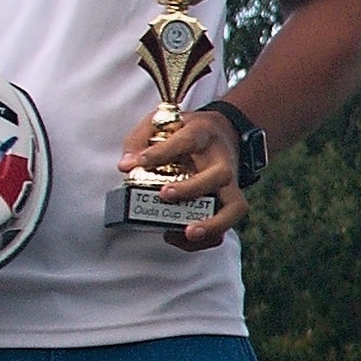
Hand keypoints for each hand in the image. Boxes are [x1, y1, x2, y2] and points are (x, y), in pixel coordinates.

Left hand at [125, 109, 250, 252]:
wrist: (224, 133)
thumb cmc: (187, 131)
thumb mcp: (162, 123)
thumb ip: (140, 140)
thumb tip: (126, 166)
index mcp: (202, 134)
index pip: (186, 140)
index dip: (163, 152)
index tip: (141, 161)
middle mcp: (221, 160)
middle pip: (219, 175)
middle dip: (192, 189)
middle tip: (165, 195)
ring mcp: (229, 184)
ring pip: (234, 206)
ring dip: (214, 223)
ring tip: (188, 232)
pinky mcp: (229, 202)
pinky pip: (227, 224)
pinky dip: (208, 237)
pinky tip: (182, 237)